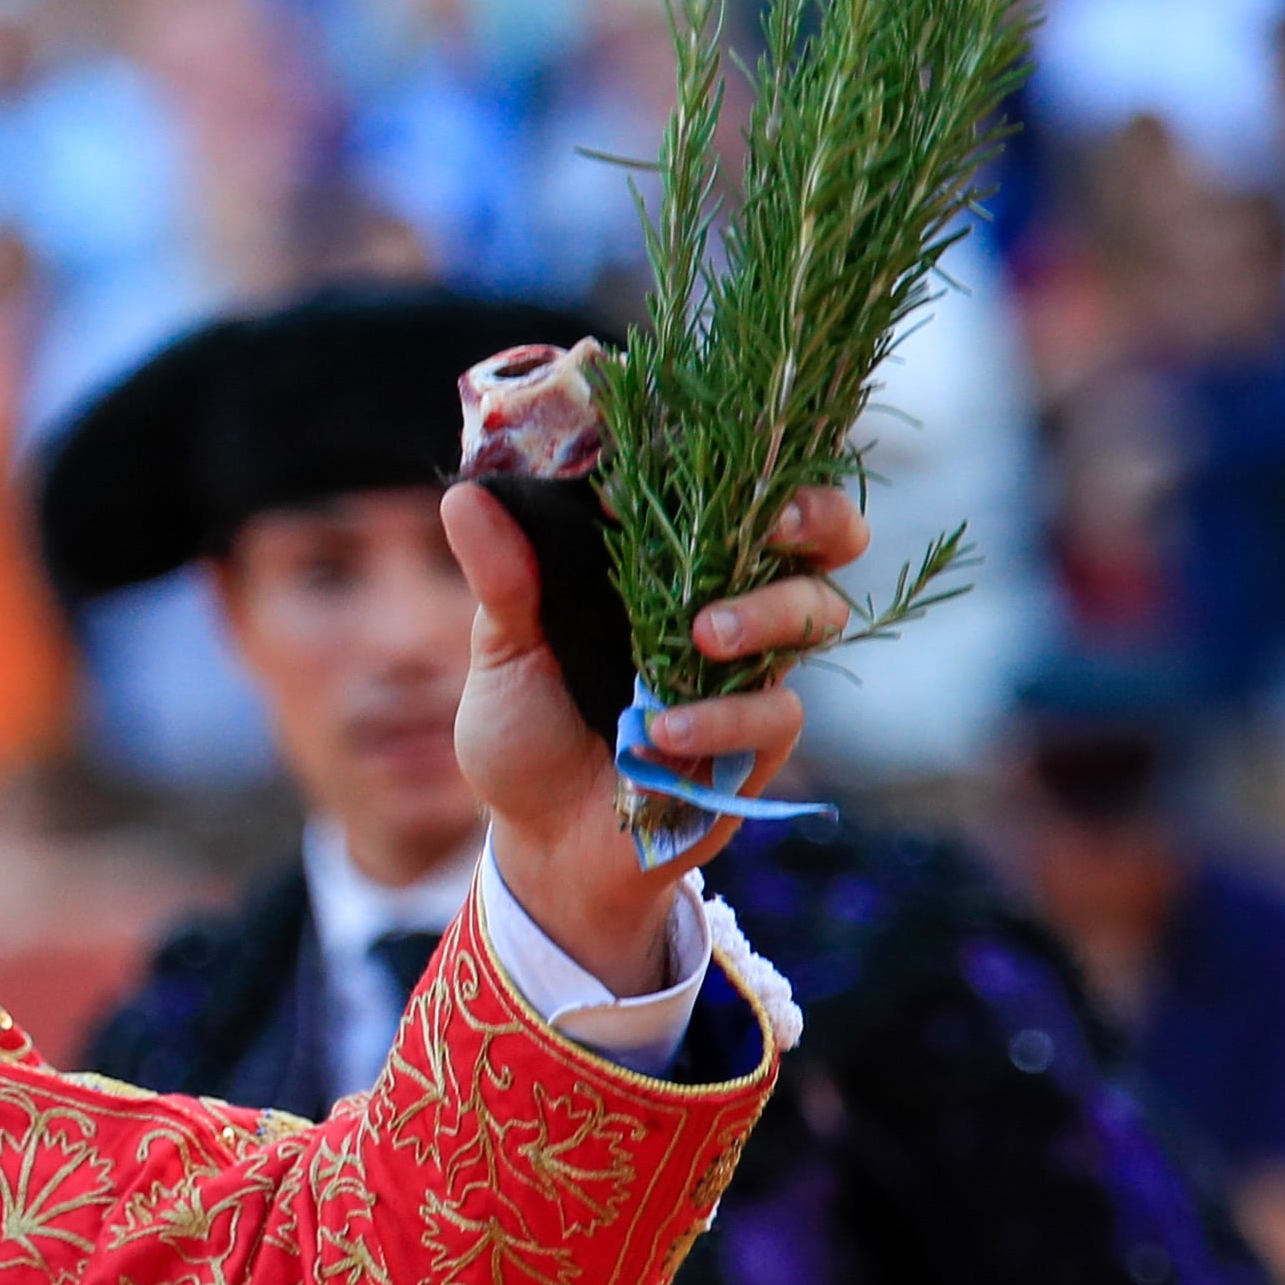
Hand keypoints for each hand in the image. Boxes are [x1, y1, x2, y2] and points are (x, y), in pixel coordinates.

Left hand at [449, 479, 867, 992]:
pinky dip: (724, 716)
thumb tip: (463, 496)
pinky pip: (776, 712)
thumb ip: (502, 583)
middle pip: (821, 539)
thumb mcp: (503, 655)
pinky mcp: (758, 743)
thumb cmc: (526, 736)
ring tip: (706, 634)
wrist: (541, 843)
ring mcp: (749, 673)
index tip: (737, 441)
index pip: (737, 494)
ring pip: (818, 612)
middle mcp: (725, 605)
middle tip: (778, 523)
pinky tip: (665, 733)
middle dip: (820, 518)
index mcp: (668, 570)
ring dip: (770, 613)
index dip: (759, 462)